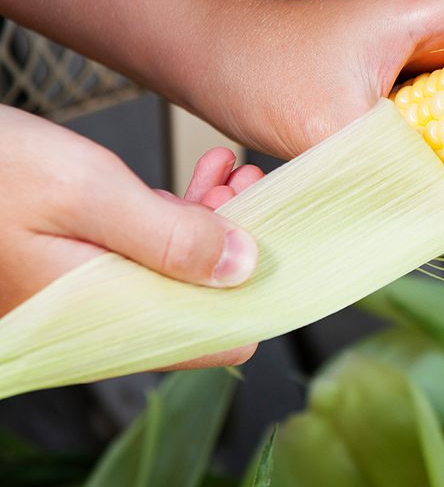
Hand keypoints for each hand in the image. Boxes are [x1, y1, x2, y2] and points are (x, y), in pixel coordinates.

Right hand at [0, 108, 257, 330]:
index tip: (286, 250)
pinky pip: (147, 251)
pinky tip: (200, 182)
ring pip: (176, 271)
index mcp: (100, 318)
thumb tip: (242, 267)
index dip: (253, 299)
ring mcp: (88, 291)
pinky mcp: (80, 264)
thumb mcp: (86, 193)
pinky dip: (178, 217)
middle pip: (197, 301)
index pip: (203, 343)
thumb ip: (168, 236)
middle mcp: (97, 316)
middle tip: (261, 191)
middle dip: (240, 247)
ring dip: (215, 225)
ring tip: (235, 177)